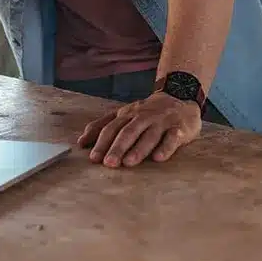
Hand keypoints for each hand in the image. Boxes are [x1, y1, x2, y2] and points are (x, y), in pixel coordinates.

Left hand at [77, 92, 202, 167]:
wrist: (180, 97)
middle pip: (128, 132)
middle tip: (109, 163)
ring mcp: (161, 122)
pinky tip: (158, 158)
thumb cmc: (147, 112)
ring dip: (138, 149)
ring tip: (129, 163)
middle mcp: (143, 117)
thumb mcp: (124, 114)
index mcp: (128, 114)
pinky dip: (165, 148)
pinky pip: (172, 138)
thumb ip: (103, 126)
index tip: (93, 158)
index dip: (102, 142)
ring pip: (149, 135)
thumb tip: (81, 142)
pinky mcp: (179, 128)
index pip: (112, 127)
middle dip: (118, 147)